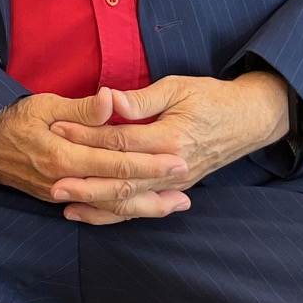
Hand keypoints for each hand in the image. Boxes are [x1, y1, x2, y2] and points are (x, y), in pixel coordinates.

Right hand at [0, 88, 191, 224]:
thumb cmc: (12, 120)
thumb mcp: (44, 104)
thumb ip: (81, 109)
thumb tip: (110, 101)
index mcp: (64, 157)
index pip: (117, 163)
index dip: (150, 162)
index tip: (178, 156)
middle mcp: (66, 183)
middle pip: (120, 190)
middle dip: (156, 185)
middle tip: (187, 178)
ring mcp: (63, 195)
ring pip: (113, 207)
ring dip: (147, 206)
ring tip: (178, 203)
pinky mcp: (61, 200)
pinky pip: (99, 211)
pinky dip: (125, 211)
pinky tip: (144, 208)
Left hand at [48, 72, 291, 220]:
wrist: (250, 119)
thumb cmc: (212, 98)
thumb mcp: (178, 88)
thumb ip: (141, 100)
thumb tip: (108, 100)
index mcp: (170, 138)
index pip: (119, 142)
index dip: (87, 137)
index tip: (58, 130)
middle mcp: (173, 168)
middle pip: (121, 180)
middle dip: (85, 183)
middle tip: (52, 182)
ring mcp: (175, 183)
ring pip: (130, 201)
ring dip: (96, 204)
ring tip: (64, 205)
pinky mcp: (176, 189)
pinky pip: (142, 208)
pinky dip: (116, 215)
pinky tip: (90, 214)